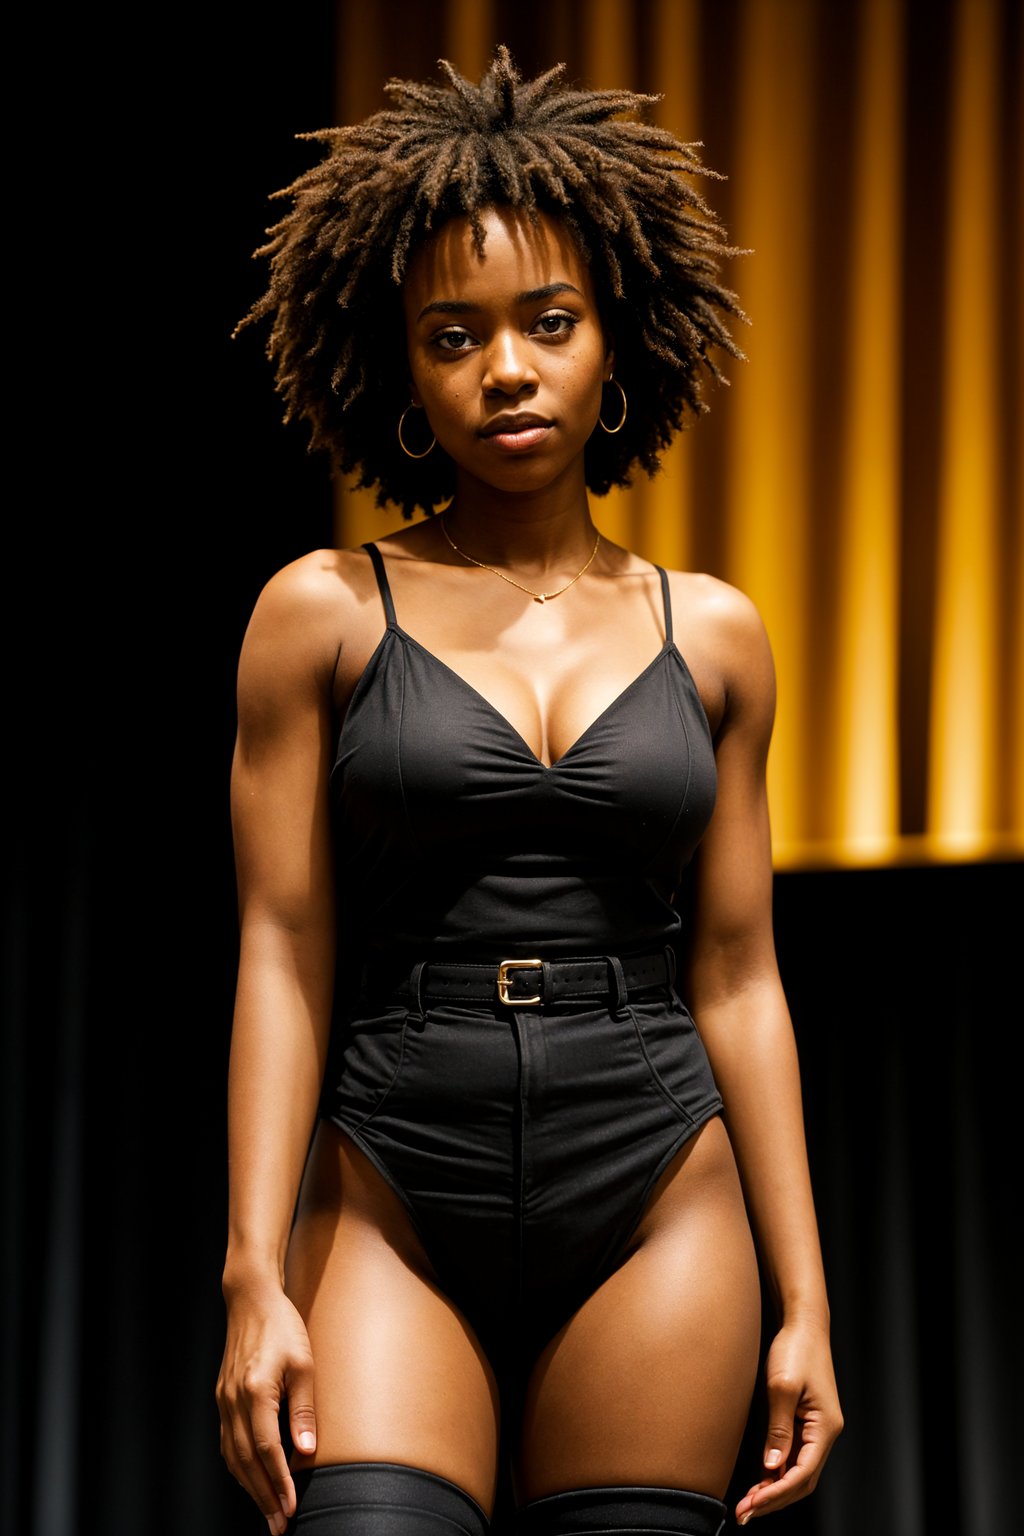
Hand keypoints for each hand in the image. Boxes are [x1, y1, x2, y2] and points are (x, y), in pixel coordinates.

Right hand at [216, 1280, 316, 1534]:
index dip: (278, 1482)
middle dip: (263, 1496)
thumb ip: (303, 1409)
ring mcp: (223, 1401)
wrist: (251, 1301)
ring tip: (268, 1511)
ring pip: (232, 1457)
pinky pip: (227, 1443)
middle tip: (280, 1525)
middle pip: (245, 1461)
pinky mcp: (222, 1400)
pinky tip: (251, 1479)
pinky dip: (238, 1467)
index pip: (266, 1449)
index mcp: (255, 1391)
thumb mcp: (304, 1363)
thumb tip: (307, 1452)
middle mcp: (233, 1401)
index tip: (291, 1507)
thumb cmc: (282, 1328)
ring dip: (250, 1487)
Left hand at [734, 1316, 842, 1524]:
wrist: (804, 1325)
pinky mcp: (807, 1423)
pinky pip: (795, 1457)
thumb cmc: (795, 1349)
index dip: (777, 1494)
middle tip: (745, 1512)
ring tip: (748, 1503)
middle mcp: (825, 1433)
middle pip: (803, 1481)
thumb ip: (779, 1428)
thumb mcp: (783, 1386)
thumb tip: (772, 1467)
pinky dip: (778, 1473)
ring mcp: (817, 1429)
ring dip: (775, 1490)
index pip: (803, 1474)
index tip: (752, 1505)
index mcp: (825, 1427)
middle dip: (774, 1499)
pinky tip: (760, 1480)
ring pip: (799, 1472)